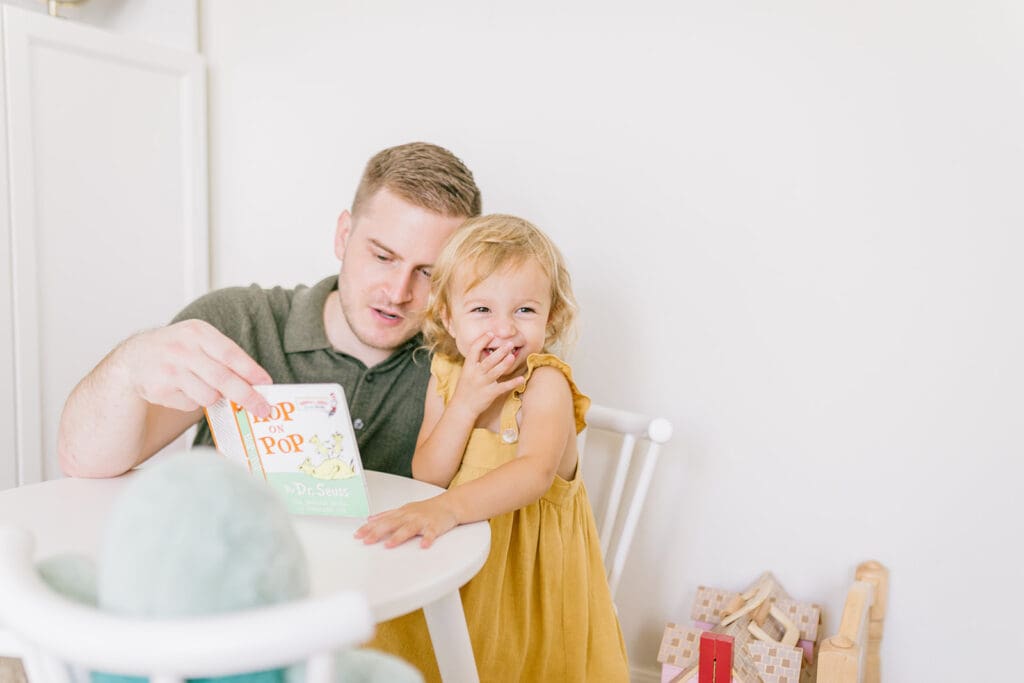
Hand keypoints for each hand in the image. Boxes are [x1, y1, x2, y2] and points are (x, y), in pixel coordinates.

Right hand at [118, 319, 272, 416]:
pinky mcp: (160, 389)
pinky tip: (182, 389)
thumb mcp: (199, 341)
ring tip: (201, 385)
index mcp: (198, 333)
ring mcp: (169, 370)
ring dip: (213, 397)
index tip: (267, 384)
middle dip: (246, 396)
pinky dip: (193, 401)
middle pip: (222, 378)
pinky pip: (191, 404)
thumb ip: (224, 357)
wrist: (135, 358)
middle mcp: (182, 349)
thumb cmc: (178, 349)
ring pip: (208, 396)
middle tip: (262, 409)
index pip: (230, 353)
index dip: (251, 370)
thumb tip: (256, 383)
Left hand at [354, 496, 458, 547]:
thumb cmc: (425, 509)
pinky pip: (431, 534)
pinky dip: (428, 539)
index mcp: (401, 513)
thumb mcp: (404, 509)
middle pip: (392, 524)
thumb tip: (369, 519)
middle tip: (367, 541)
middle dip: (378, 532)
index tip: (357, 535)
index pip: (382, 520)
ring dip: (398, 536)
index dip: (369, 528)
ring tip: (389, 545)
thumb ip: (387, 515)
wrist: (448, 505)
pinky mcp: (435, 526)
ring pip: (409, 529)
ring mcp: (422, 521)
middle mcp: (410, 516)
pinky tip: (424, 546)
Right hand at [449, 333, 525, 417]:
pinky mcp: (490, 394)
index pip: (474, 350)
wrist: (462, 407)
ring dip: (505, 364)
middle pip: (488, 361)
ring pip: (496, 372)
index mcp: (468, 367)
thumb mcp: (467, 373)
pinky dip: (512, 383)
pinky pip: (503, 387)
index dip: (482, 340)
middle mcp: (476, 374)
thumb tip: (484, 348)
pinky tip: (521, 379)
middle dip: (499, 352)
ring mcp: (483, 384)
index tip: (491, 334)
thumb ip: (475, 362)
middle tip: (509, 344)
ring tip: (512, 356)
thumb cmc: (466, 388)